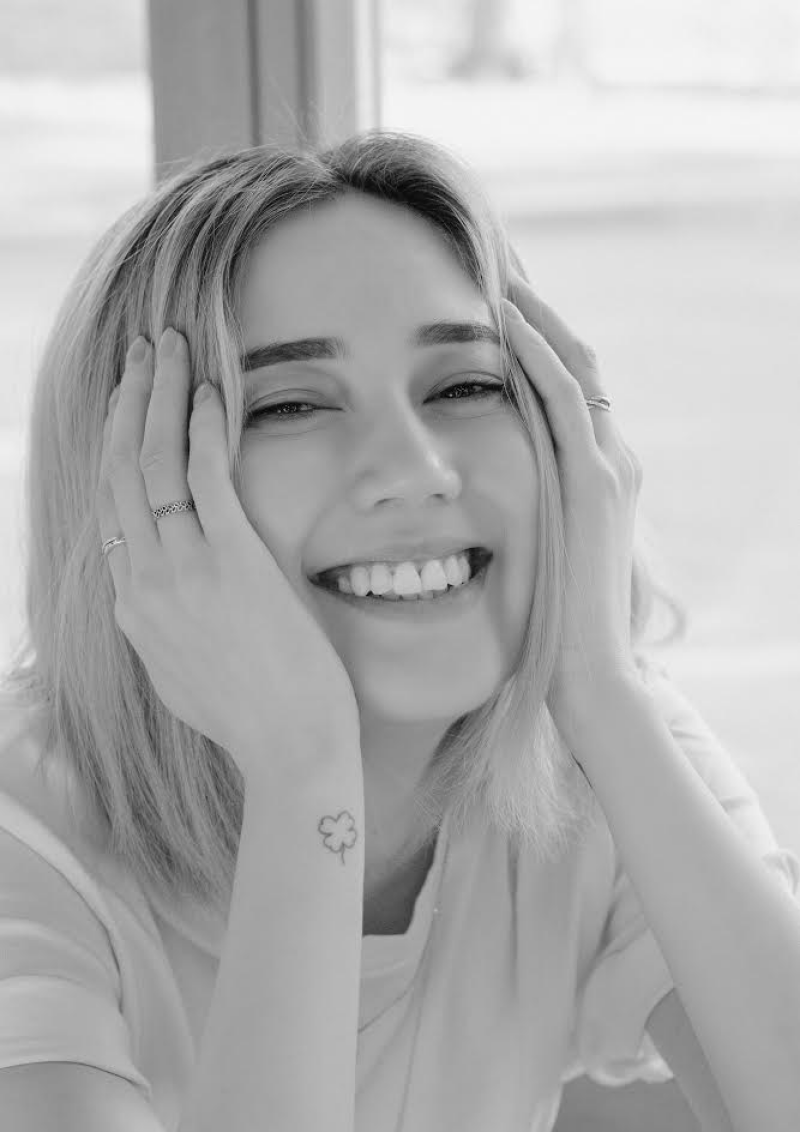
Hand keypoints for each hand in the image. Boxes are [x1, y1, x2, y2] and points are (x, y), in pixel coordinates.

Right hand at [96, 329, 359, 775]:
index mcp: (131, 608)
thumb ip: (162, 631)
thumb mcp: (180, 677)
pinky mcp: (231, 564)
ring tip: (166, 347)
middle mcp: (142, 582)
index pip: (111, 509)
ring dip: (158, 395)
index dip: (116, 448)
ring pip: (150, 463)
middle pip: (118, 472)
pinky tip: (207, 390)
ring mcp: (182, 572)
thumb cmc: (251, 718)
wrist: (288, 749)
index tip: (128, 408)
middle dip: (126, 402)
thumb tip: (151, 605)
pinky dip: (201, 429)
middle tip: (140, 354)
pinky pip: (204, 479)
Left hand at [501, 272, 642, 750]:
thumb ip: (520, 521)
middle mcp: (611, 461)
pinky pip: (561, 400)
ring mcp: (608, 469)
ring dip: (534, 318)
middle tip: (494, 266)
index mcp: (597, 476)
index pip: (566, 389)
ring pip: (573, 368)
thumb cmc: (551, 627)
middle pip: (575, 363)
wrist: (589, 674)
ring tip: (497, 272)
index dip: (533, 343)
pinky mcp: (594, 483)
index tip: (490, 306)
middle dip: (535, 314)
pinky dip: (535, 355)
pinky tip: (503, 321)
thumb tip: (472, 508)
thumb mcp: (535, 558)